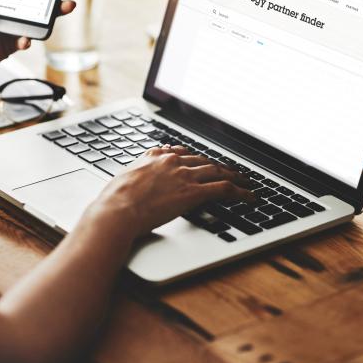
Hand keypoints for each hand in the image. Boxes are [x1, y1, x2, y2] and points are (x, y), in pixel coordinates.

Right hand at [85, 145, 253, 237]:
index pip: (181, 152)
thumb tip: (132, 178)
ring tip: (246, 182)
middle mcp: (172, 161)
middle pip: (202, 160)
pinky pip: (223, 189)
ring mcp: (184, 175)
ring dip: (235, 176)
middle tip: (230, 172)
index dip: (195, 158)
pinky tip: (249, 197)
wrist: (117, 210)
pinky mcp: (193, 192)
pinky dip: (240, 192)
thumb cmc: (114, 200)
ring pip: (217, 171)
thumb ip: (134, 173)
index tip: (201, 162)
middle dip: (218, 166)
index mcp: (154, 156)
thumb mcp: (122, 179)